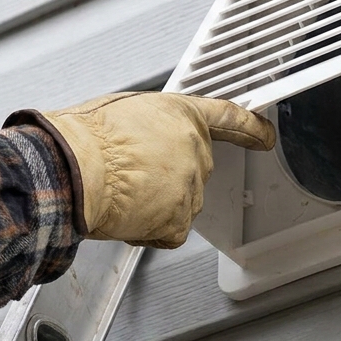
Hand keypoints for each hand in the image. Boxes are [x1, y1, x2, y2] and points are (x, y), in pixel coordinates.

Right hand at [26, 92, 275, 248]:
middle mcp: (194, 148)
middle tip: (131, 174)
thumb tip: (143, 138)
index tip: (265, 136)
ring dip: (155, 202)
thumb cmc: (87, 137)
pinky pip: (171, 231)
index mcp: (182, 114)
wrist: (76, 168)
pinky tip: (128, 217)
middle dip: (166, 175)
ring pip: (180, 201)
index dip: (250, 129)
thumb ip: (148, 124)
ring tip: (122, 193)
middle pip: (193, 168)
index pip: (228, 118)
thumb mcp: (121, 109)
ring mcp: (190, 185)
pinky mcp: (178, 218)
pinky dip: (150, 230)